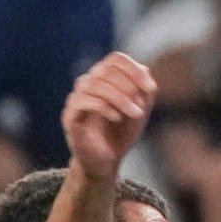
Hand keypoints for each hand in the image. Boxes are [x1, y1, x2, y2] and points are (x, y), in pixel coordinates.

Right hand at [61, 51, 157, 175]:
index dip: (134, 70)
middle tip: (141, 108)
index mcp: (104, 78)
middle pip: (106, 69)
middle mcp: (87, 83)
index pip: (116, 59)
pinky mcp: (69, 116)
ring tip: (135, 114)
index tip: (150, 89)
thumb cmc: (122, 133)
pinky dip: (104, 107)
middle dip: (129, 87)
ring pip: (95, 84)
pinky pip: (83, 101)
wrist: (106, 162)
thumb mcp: (140, 108)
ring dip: (120, 98)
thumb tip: (144, 70)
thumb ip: (144, 88)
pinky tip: (117, 118)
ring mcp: (76, 98)